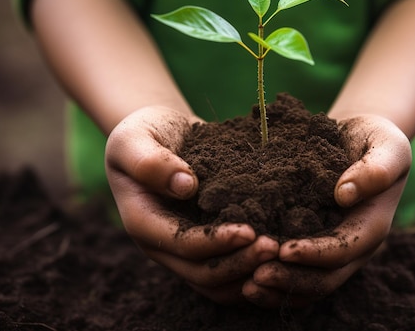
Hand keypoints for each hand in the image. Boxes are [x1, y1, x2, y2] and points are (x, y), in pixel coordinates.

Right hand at [105, 106, 278, 303]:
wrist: (160, 134)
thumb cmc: (144, 132)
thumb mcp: (134, 138)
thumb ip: (150, 161)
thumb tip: (186, 186)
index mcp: (142, 221)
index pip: (181, 244)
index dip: (215, 243)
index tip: (250, 231)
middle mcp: (162, 244)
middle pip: (202, 273)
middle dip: (239, 263)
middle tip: (275, 247)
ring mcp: (183, 249)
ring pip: (217, 282)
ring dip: (249, 273)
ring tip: (280, 253)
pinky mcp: (204, 245)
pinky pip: (228, 273)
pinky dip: (251, 271)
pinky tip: (278, 256)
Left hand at [242, 114, 411, 306]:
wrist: (357, 139)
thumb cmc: (374, 140)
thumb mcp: (388, 146)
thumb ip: (375, 169)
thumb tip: (344, 194)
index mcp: (372, 224)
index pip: (344, 249)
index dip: (315, 254)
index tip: (284, 250)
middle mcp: (353, 245)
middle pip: (325, 278)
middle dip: (291, 279)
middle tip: (256, 276)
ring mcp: (333, 249)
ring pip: (309, 284)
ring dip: (279, 288)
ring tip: (246, 285)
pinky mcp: (314, 245)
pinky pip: (296, 273)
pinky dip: (274, 282)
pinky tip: (245, 278)